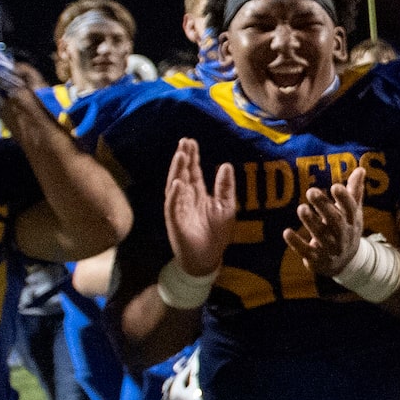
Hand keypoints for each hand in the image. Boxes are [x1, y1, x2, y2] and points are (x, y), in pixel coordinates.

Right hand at [163, 139, 236, 278]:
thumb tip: (225, 164)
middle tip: (184, 142)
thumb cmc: (216, 233)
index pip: (193, 171)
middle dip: (183, 159)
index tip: (191, 141)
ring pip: (175, 186)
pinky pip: (173, 207)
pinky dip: (174, 195)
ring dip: (177, 171)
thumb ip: (225, 187)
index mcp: (197, 194)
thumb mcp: (226, 207)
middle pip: (182, 174)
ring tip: (181, 156)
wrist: (207, 258)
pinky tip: (178, 183)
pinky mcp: (175, 222)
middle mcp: (185, 199)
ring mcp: (178, 209)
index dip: (192, 157)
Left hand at [285, 166, 370, 280]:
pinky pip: (306, 251)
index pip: (350, 209)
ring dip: (310, 222)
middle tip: (311, 191)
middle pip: (335, 221)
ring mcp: (329, 248)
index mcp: (352, 221)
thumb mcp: (353, 213)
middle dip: (323, 206)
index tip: (335, 186)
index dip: (344, 199)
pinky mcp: (316, 258)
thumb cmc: (347, 229)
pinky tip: (286, 232)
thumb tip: (360, 168)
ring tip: (301, 208)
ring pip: (320, 235)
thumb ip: (355, 191)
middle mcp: (342, 235)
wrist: (346, 263)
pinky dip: (296, 243)